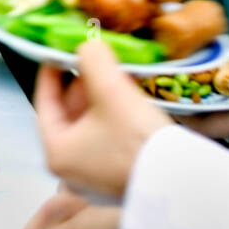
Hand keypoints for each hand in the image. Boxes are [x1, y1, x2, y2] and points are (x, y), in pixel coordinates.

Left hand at [34, 40, 171, 197]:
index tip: (57, 53)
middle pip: (67, 115)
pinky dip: (114, 117)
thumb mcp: (112, 91)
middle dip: (81, 85)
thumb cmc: (139, 141)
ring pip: (89, 126)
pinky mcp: (119, 179)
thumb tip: (87, 45)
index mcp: (56, 152)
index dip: (50, 74)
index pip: (44, 104)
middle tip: (94, 63)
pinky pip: (107, 140)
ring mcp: (95, 178)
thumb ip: (93, 61)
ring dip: (100, 99)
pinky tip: (131, 101)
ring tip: (116, 77)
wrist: (184, 183)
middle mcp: (69, 170)